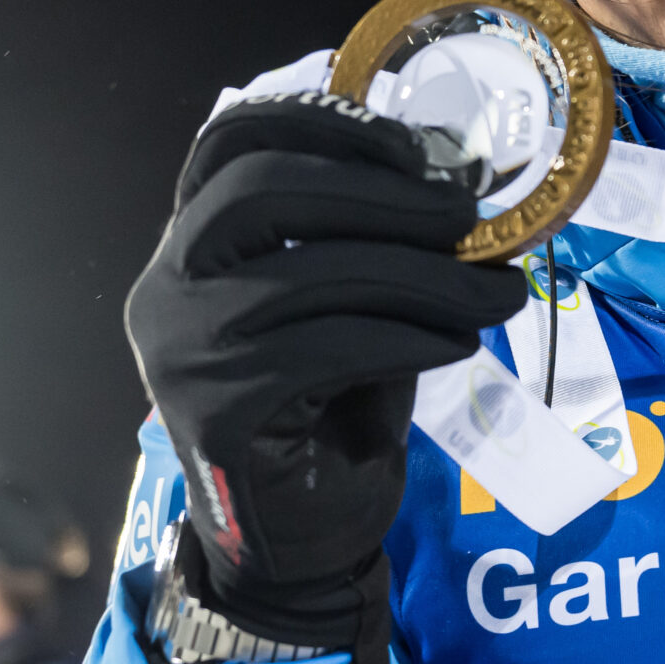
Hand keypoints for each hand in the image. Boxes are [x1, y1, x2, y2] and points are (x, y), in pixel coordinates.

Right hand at [126, 90, 528, 617]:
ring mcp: (180, 347)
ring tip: (498, 294)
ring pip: (314, 271)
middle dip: (380, 192)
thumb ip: (370, 242)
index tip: (413, 145)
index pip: (230, 143)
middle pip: (262, 189)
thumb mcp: (349, 304)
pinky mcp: (216, 409)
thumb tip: (458, 182)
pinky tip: (459, 345)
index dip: (320, 122)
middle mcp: (166, 284)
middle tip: (468, 215)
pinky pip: (333, 345)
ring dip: (427, 276)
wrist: (300, 540)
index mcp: (193, 242)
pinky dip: (412, 337)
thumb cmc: (330, 409)